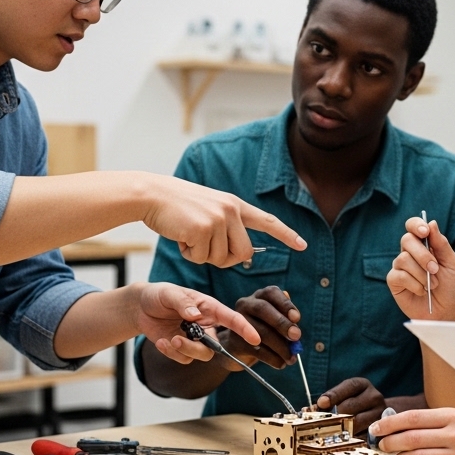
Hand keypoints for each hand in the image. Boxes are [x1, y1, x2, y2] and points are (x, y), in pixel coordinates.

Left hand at [134, 282, 260, 364]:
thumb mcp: (170, 293)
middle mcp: (206, 325)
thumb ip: (183, 303)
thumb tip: (195, 316)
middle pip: (214, 345)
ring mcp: (195, 338)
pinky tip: (161, 342)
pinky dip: (171, 353)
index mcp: (209, 308)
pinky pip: (184, 359)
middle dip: (196, 347)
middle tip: (177, 340)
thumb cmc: (160, 295)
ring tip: (168, 341)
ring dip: (184, 351)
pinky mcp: (183, 348)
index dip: (245, 329)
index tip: (255, 339)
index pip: (231, 319)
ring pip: (200, 355)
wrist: (141, 307)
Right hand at [143, 176, 306, 266]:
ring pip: (220, 259)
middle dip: (226, 260)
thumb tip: (241, 256)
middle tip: (206, 249)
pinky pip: (200, 258)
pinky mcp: (201, 229)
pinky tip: (180, 236)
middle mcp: (231, 210)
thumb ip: (227, 227)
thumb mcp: (209, 210)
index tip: (302, 245)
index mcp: (235, 205)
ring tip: (188, 235)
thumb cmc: (177, 207)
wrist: (152, 195)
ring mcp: (217, 219)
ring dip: (202, 255)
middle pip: (244, 253)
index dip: (285, 234)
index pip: (266, 221)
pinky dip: (188, 253)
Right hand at [213, 286, 301, 370]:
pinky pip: (256, 350)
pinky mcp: (234, 342)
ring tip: (291, 358)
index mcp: (259, 296)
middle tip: (296, 337)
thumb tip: (295, 326)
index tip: (297, 318)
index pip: (271, 293)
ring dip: (280, 347)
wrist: (237, 348)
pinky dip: (272, 358)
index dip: (285, 304)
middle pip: (263, 309)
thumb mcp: (275, 323)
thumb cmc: (263, 331)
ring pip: (260, 332)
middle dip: (282, 323)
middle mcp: (246, 304)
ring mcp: (237, 323)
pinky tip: (280, 363)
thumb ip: (286, 320)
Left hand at [317, 378, 386, 434]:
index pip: (349, 386)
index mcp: (362, 385)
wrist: (376, 413)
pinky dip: (350, 438)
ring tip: (327, 434)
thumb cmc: (353, 403)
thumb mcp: (344, 396)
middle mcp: (374, 396)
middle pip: (350, 406)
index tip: (321, 403)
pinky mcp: (380, 429)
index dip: (334, 394)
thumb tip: (312, 409)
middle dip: (333, 415)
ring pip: (357, 422)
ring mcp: (379, 413)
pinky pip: (363, 435)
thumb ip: (330, 401)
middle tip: (318, 423)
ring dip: (340, 428)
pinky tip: (340, 441)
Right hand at [387, 216, 454, 320]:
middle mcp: (409, 253)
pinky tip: (422, 291)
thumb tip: (431, 223)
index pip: (413, 226)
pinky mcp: (394, 281)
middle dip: (423, 255)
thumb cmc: (450, 287)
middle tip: (435, 269)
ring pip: (403, 259)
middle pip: (407, 240)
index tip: (425, 232)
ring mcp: (400, 267)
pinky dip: (414, 284)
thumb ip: (442, 244)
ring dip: (421, 273)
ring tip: (433, 285)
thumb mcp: (451, 264)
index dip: (416, 225)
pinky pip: (399, 275)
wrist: (445, 311)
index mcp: (424, 245)